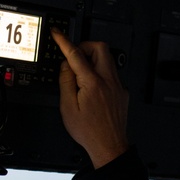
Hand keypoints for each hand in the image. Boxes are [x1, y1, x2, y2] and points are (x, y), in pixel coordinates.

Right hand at [51, 28, 128, 167]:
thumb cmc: (88, 131)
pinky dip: (99, 72)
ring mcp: (117, 86)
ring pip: (107, 59)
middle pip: (100, 48)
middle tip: (74, 56)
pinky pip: (111, 72)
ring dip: (92, 59)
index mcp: (93, 83)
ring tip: (80, 75)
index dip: (64, 41)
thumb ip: (66, 82)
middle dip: (85, 47)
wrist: (109, 146)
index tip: (57, 33)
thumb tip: (66, 65)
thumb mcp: (68, 107)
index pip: (76, 54)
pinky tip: (91, 87)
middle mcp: (108, 81)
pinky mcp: (121, 92)